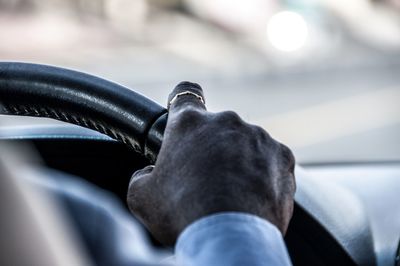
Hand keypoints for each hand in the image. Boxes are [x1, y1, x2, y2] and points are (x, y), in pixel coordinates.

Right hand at [127, 82, 295, 245]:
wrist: (229, 237)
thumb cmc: (183, 213)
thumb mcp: (142, 195)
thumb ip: (144, 175)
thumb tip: (151, 173)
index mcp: (189, 124)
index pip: (185, 93)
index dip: (182, 100)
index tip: (186, 111)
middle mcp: (226, 122)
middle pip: (217, 129)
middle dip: (212, 148)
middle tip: (206, 179)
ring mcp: (258, 138)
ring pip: (245, 145)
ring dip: (239, 162)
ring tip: (232, 194)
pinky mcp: (282, 157)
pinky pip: (270, 162)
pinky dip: (263, 175)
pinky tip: (253, 197)